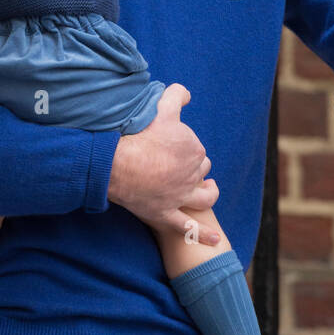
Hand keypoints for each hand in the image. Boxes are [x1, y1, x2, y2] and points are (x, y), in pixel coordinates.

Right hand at [107, 83, 222, 243]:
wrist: (118, 164)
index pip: (197, 150)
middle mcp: (192, 175)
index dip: (186, 148)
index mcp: (194, 151)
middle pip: (200, 171)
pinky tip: (215, 241)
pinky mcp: (166, 214)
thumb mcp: (161, 110)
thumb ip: (175, 97)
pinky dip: (203, 235)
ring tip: (209, 189)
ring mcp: (180, 197)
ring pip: (203, 197)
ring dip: (208, 193)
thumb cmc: (139, 136)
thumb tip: (185, 93)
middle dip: (195, 168)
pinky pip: (188, 227)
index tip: (173, 146)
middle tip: (180, 165)